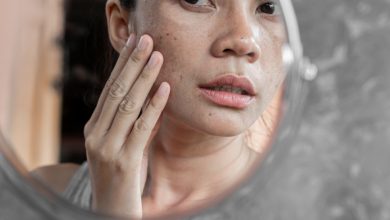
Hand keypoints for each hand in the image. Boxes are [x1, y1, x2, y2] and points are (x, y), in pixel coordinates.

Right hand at [83, 34, 169, 218]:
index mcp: (94, 129)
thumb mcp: (121, 145)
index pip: (109, 89)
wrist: (111, 211)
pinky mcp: (124, 161)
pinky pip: (141, 128)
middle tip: (146, 39)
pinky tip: (164, 88)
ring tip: (158, 56)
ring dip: (144, 78)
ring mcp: (107, 148)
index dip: (122, 65)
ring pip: (127, 105)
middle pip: (116, 91)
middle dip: (133, 63)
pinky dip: (154, 106)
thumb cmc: (120, 176)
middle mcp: (96, 135)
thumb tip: (151, 95)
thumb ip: (131, 122)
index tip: (135, 43)